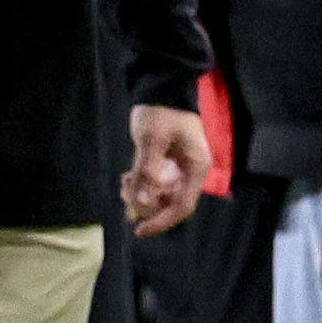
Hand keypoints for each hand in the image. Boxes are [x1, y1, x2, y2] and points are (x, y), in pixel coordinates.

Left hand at [126, 104, 208, 233]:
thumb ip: (147, 168)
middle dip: (145, 205)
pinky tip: (129, 176)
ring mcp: (179, 171)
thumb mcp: (152, 138)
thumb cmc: (161, 112)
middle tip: (127, 187)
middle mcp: (190, 173)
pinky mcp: (167, 166)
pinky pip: (154, 186)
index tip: (139, 230)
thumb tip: (142, 198)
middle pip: (170, 205)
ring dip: (140, 195)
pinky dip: (140, 186)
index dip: (161, 222)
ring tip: (127, 178)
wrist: (160, 91)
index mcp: (196, 168)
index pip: (182, 207)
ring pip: (160, 197)